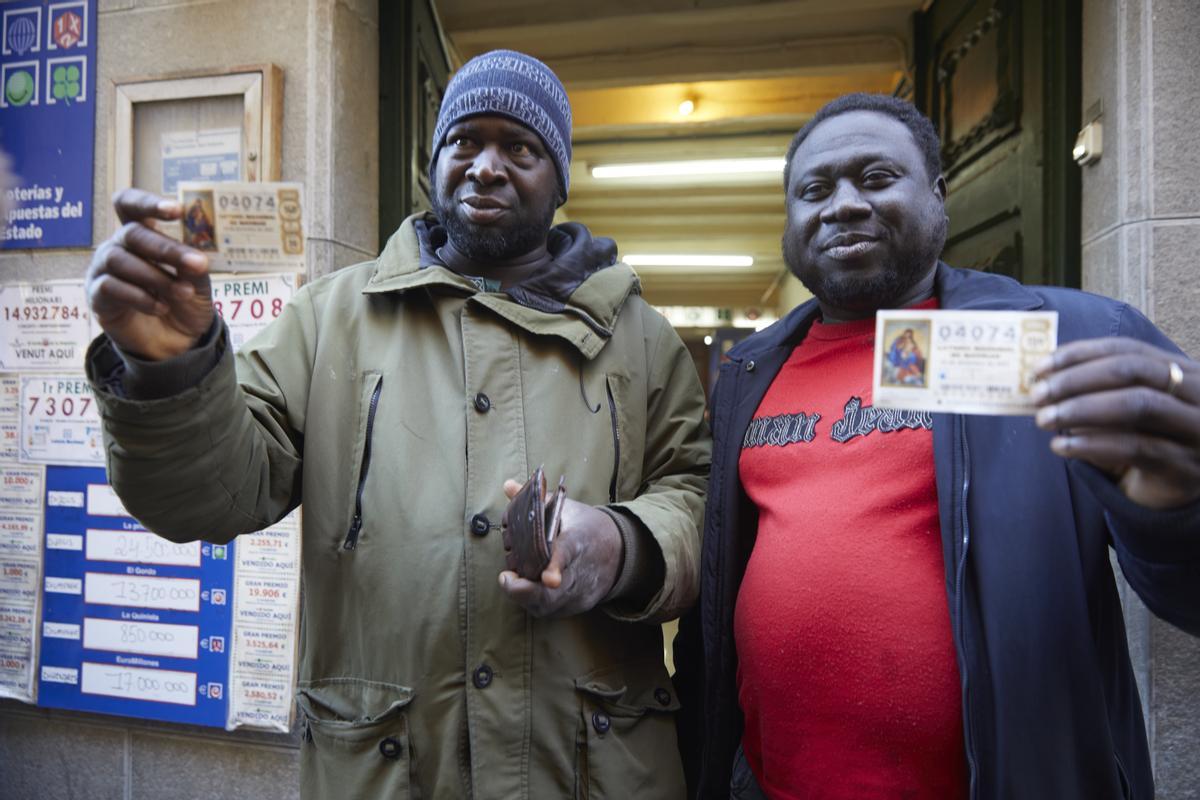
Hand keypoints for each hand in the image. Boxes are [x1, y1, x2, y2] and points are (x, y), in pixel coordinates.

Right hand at [86, 188, 214, 360]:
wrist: (176, 341)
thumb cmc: (184, 300)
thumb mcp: (196, 281)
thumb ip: (193, 264)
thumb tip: (197, 256)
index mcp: (141, 234)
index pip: (131, 206)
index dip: (148, 203)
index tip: (176, 210)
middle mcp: (118, 246)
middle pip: (131, 234)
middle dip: (166, 249)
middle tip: (197, 264)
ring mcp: (103, 270)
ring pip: (120, 260)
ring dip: (156, 277)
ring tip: (184, 292)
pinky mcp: (97, 296)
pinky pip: (110, 287)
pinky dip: (140, 297)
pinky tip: (161, 307)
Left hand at [498, 479, 622, 617]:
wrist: (618, 552)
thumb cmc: (583, 526)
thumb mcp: (564, 507)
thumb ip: (534, 500)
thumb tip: (508, 486)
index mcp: (578, 541)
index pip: (566, 553)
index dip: (556, 566)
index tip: (549, 579)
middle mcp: (581, 571)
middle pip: (554, 591)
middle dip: (528, 591)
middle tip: (507, 579)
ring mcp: (580, 592)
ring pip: (549, 606)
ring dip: (525, 597)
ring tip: (511, 581)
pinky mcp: (578, 606)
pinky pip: (551, 611)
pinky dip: (534, 603)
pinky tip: (524, 590)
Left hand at [1033, 338, 1199, 508]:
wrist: (1169, 495)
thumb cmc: (1141, 441)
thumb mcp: (1121, 410)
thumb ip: (1096, 390)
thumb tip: (1043, 377)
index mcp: (1183, 371)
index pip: (1129, 350)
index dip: (1081, 354)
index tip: (1040, 366)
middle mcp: (1198, 393)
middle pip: (1134, 370)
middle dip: (1077, 379)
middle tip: (1037, 393)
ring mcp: (1197, 429)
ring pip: (1138, 404)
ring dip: (1082, 409)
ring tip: (1043, 419)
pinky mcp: (1185, 465)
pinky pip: (1135, 447)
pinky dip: (1091, 444)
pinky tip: (1061, 446)